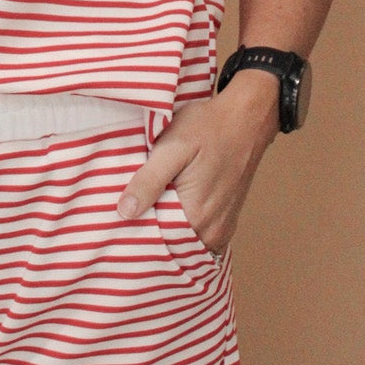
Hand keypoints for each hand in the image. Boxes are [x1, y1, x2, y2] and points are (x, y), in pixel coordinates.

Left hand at [116, 72, 281, 255]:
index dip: (135, 236)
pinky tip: (168, 210)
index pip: (156, 245)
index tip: (117, 226)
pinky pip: (199, 236)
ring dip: (166, 232)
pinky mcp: (226, 219)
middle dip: (149, 236)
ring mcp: (222, 227)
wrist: (247, 118)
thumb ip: (149, 181)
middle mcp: (212, 231)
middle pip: (171, 247)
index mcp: (196, 217)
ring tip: (146, 212)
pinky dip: (183, 229)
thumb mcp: (172, 147)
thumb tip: (124, 212)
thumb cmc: (209, 128)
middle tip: (127, 217)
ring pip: (185, 243)